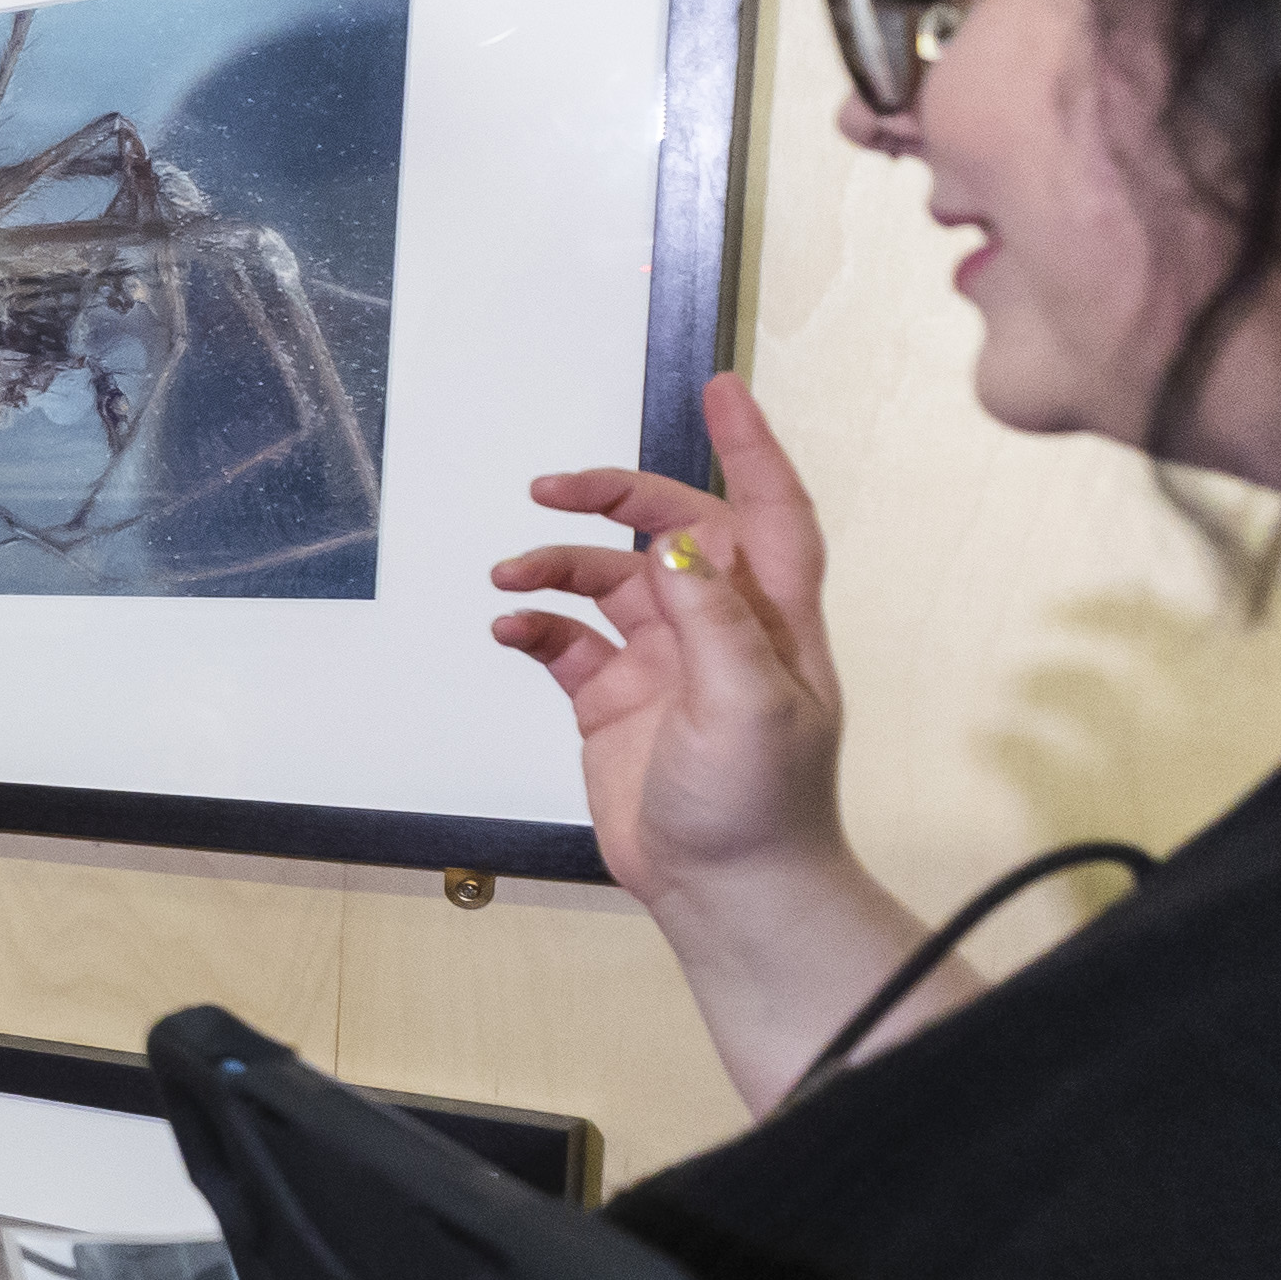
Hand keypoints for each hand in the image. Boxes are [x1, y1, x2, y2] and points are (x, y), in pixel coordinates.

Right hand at [484, 375, 852, 908]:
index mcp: (771, 619)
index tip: (720, 391)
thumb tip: (673, 541)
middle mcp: (718, 629)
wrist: (725, 889)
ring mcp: (664, 663)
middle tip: (552, 484)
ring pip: (604, 582)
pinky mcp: (614, 702)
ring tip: (512, 576)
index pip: (766, 510)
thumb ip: (712, 616)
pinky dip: (534, 626)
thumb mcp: (749, 702)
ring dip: (556, 567)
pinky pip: (565, 642)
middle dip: (613, 495)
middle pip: (669, 531)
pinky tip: (509, 626)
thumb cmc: (760, 806)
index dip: (749, 446)